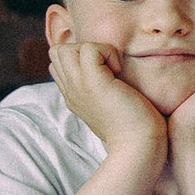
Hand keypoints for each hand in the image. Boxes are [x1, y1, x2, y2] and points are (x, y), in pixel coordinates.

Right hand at [49, 41, 165, 158]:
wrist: (138, 146)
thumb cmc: (134, 128)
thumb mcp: (109, 104)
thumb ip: (101, 89)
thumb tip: (112, 71)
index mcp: (72, 96)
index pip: (59, 64)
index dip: (79, 58)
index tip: (104, 71)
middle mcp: (70, 91)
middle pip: (57, 52)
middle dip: (82, 49)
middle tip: (107, 67)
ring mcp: (78, 87)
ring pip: (66, 48)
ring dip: (94, 49)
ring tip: (113, 69)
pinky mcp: (93, 83)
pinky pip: (89, 49)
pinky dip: (107, 52)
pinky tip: (119, 70)